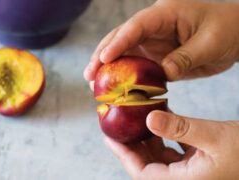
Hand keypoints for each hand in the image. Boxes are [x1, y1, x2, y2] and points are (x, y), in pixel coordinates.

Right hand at [84, 0, 238, 81]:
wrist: (235, 34)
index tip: (103, 59)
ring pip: (124, 53)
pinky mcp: (156, 56)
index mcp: (166, 13)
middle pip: (121, 38)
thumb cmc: (227, 29)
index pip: (135, 26)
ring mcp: (153, 42)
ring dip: (109, 68)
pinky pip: (136, 66)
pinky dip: (125, 77)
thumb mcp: (210, 42)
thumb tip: (163, 74)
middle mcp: (153, 26)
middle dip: (102, 56)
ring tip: (94, 84)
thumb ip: (185, 57)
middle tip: (89, 75)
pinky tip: (116, 88)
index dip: (117, 42)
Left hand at [104, 111, 238, 179]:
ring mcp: (192, 174)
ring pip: (160, 158)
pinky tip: (162, 121)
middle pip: (147, 166)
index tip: (109, 135)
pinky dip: (165, 138)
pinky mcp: (199, 164)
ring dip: (148, 140)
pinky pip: (174, 153)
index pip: (142, 172)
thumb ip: (180, 129)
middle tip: (120, 124)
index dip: (123, 154)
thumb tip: (149, 119)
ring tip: (137, 120)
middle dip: (133, 145)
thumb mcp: (215, 138)